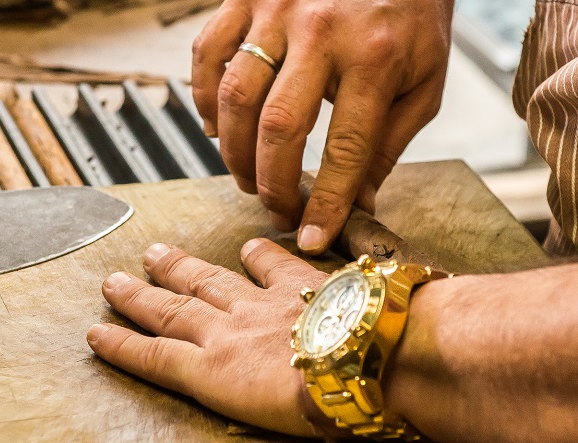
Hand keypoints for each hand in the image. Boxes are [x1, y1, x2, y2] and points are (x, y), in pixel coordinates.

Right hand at [86, 238, 327, 435]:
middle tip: (111, 282)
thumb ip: (248, 402)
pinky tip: (249, 247)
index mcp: (217, 374)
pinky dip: (260, 255)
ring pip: (209, 282)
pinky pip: (275, 266)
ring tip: (155, 254)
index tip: (95, 334)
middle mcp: (229, 334)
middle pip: (172, 312)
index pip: (157, 358)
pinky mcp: (302, 286)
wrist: (369, 364)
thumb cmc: (326, 409)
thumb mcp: (269, 427)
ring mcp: (262, 305)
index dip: (124, 346)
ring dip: (179, 268)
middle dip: (138, 299)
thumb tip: (243, 393)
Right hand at [192, 0, 453, 252]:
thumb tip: (359, 205)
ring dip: (233, 152)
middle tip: (275, 210)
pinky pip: (207, 56)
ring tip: (247, 176)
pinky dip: (204, 101)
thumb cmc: (409, 16)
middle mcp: (323, 29)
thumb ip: (388, 145)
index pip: (345, 149)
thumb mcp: (421, 81)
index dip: (325, 203)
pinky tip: (217, 127)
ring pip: (235, 97)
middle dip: (270, 184)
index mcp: (376, 55)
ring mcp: (277, 9)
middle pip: (278, 126)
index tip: (311, 237)